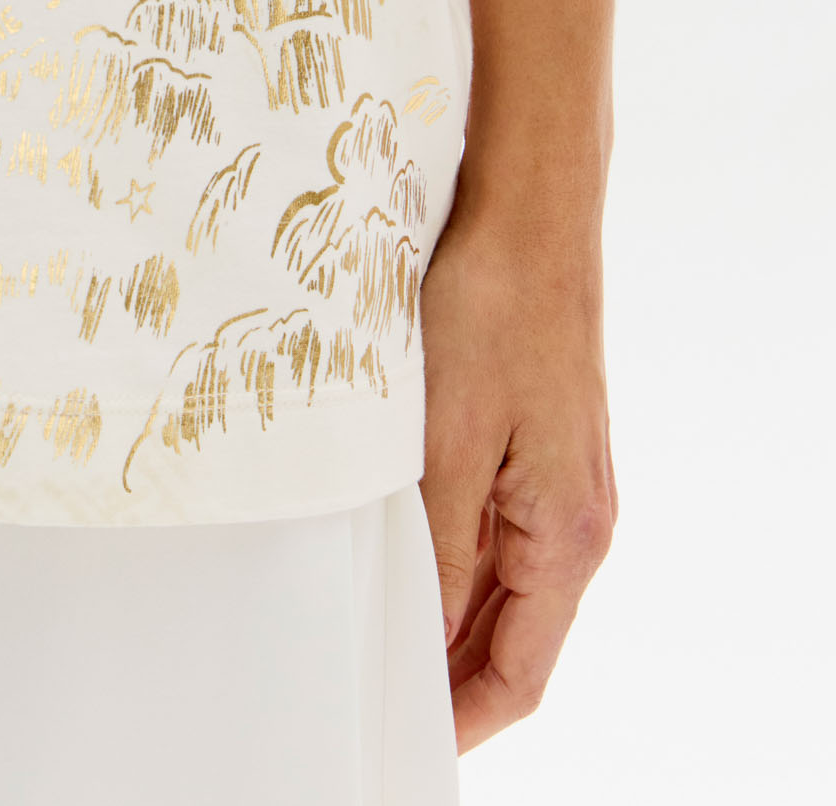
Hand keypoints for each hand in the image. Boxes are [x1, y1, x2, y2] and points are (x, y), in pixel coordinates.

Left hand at [417, 195, 618, 752]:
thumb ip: (445, 549)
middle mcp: (578, 516)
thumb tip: (430, 638)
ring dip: (442, 607)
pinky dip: (449, 550)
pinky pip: (495, 523)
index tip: (399, 734)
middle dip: (445, 671)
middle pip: (512, 633)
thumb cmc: (494, 308)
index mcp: (569, 533)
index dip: (460, 718)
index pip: (520, 673)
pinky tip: (393, 541)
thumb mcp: (450, 440)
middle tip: (365, 684)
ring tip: (367, 623)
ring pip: (501, 579)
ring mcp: (560, 476)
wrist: (529, 209)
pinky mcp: (537, 437)